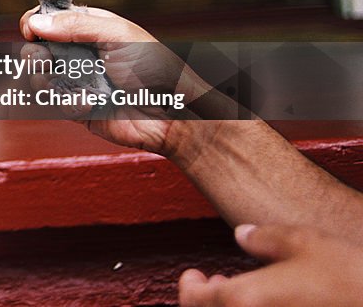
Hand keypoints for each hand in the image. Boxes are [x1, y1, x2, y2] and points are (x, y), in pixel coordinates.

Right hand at [19, 6, 206, 154]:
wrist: (171, 114)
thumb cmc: (155, 69)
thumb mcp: (117, 35)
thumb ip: (75, 26)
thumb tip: (36, 22)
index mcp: (88, 28)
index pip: (48, 18)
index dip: (34, 22)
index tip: (31, 30)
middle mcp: (78, 52)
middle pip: (35, 48)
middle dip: (35, 54)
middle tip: (46, 61)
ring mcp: (75, 80)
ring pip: (37, 77)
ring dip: (44, 80)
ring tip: (63, 84)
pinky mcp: (76, 108)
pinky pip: (54, 104)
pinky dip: (66, 103)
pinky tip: (88, 103)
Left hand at [179, 224, 362, 305]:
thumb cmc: (348, 276)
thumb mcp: (303, 243)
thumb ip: (264, 238)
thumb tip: (243, 235)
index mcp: (245, 300)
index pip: (193, 301)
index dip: (188, 287)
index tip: (193, 275)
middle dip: (205, 301)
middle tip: (213, 282)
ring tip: (240, 292)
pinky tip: (273, 303)